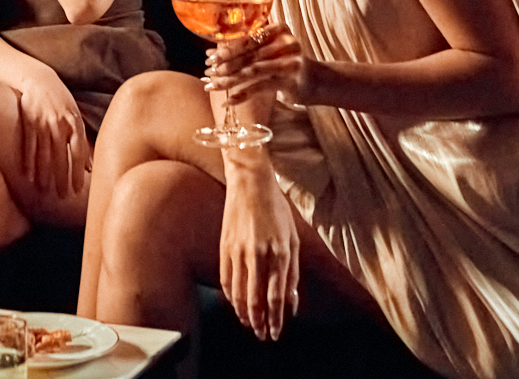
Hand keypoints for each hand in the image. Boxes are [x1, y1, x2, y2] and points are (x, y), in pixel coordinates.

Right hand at [13, 65, 91, 199]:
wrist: (39, 80)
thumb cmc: (61, 101)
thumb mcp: (75, 117)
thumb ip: (82, 141)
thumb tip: (90, 168)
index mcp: (74, 123)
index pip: (78, 153)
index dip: (77, 173)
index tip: (77, 190)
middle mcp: (59, 124)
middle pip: (61, 156)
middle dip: (62, 178)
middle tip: (63, 196)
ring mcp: (42, 123)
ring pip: (44, 154)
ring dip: (44, 174)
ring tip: (45, 191)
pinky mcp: (28, 122)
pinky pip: (29, 146)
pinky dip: (29, 162)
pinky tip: (28, 176)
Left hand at [206, 24, 310, 107]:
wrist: (318, 81)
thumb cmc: (288, 64)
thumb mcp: (272, 50)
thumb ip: (249, 49)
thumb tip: (213, 53)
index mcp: (279, 29)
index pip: (247, 39)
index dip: (226, 49)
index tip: (209, 57)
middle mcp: (285, 43)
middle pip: (248, 55)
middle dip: (224, 65)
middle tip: (208, 72)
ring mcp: (289, 62)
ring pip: (252, 71)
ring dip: (229, 80)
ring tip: (212, 85)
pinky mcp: (291, 82)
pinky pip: (260, 88)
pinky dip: (242, 95)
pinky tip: (228, 101)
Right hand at [220, 175, 299, 340]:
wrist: (250, 184)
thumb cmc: (276, 209)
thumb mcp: (293, 238)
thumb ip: (292, 271)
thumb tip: (290, 300)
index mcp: (280, 252)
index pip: (276, 296)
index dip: (276, 318)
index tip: (276, 332)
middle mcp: (259, 254)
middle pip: (256, 300)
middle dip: (260, 322)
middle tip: (263, 335)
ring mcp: (238, 251)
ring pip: (239, 293)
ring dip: (244, 313)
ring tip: (249, 324)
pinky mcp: (225, 246)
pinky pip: (226, 279)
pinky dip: (230, 296)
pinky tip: (235, 304)